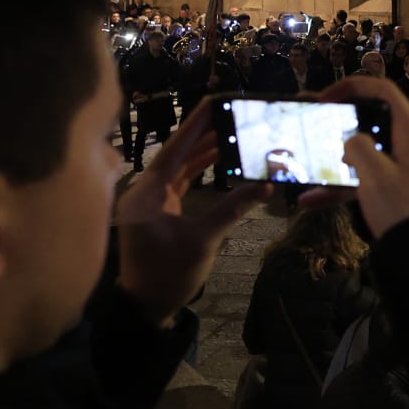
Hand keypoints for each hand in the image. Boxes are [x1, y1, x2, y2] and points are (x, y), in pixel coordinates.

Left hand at [113, 100, 272, 325]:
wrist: (145, 309)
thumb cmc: (168, 276)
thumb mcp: (203, 241)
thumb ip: (232, 208)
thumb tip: (265, 185)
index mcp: (147, 192)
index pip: (174, 148)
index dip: (196, 123)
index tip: (216, 100)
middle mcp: (144, 190)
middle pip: (176, 152)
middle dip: (204, 133)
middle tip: (233, 114)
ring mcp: (149, 200)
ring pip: (179, 166)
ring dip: (204, 151)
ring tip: (233, 132)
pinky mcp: (157, 210)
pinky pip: (179, 181)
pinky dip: (199, 170)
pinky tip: (219, 159)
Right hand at [301, 76, 408, 239]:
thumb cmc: (401, 206)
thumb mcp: (374, 173)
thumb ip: (357, 147)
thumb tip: (348, 139)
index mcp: (408, 129)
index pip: (382, 89)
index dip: (353, 86)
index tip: (325, 98)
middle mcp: (405, 140)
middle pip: (367, 117)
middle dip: (337, 121)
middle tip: (310, 122)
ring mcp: (396, 162)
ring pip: (359, 149)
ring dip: (333, 156)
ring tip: (302, 157)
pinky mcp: (388, 183)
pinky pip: (360, 176)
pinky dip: (338, 186)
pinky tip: (310, 200)